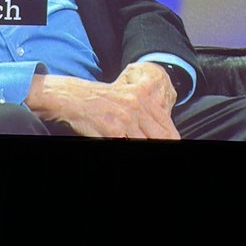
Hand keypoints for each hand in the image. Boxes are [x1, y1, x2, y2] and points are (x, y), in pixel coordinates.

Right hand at [25, 62, 179, 139]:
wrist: (72, 98)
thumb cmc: (97, 101)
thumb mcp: (125, 97)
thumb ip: (142, 110)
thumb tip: (160, 130)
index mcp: (142, 97)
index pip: (167, 127)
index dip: (172, 139)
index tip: (173, 142)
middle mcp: (137, 106)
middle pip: (161, 136)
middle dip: (161, 145)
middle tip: (162, 149)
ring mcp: (126, 119)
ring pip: (146, 141)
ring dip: (143, 144)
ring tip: (135, 142)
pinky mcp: (114, 130)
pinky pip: (128, 143)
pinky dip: (128, 146)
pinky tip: (121, 141)